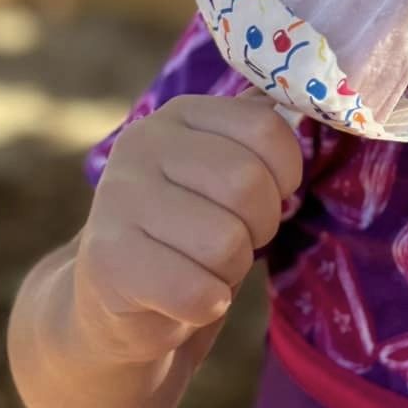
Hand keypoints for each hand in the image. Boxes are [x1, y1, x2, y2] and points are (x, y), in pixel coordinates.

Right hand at [73, 93, 303, 366]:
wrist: (115, 299)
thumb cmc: (187, 230)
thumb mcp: (220, 171)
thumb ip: (256, 133)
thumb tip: (301, 102)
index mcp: (179, 115)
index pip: (266, 128)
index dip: (285, 175)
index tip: (263, 197)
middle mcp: (142, 144)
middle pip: (249, 185)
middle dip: (258, 228)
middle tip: (230, 241)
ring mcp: (118, 199)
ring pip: (226, 243)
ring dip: (230, 270)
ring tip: (202, 267)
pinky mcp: (107, 260)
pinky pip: (197, 291)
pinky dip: (207, 305)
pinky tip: (186, 299)